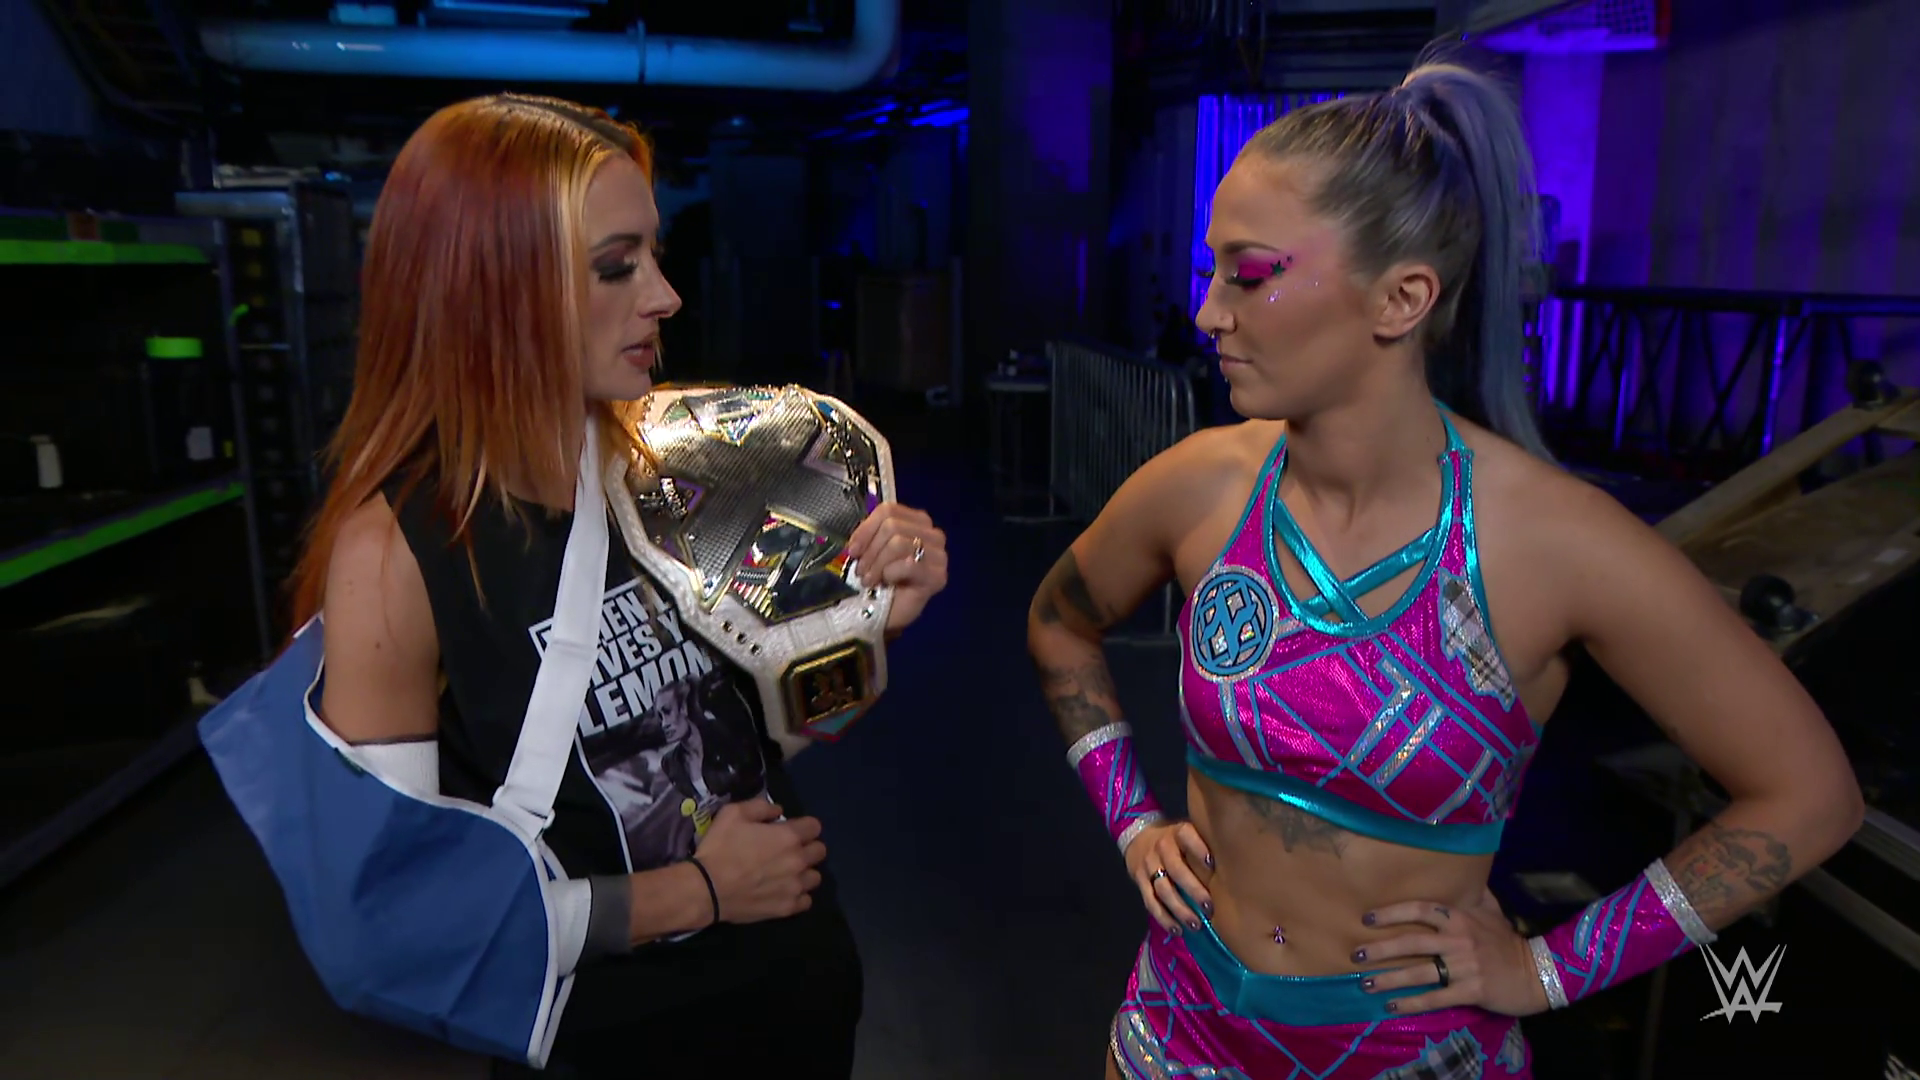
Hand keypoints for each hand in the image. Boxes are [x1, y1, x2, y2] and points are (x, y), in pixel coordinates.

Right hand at [692, 798, 826, 924]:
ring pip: (815, 877)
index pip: (815, 827)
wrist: (707, 889)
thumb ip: (761, 807)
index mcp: (789, 836)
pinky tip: (784, 891)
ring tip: (787, 873)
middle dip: (807, 847)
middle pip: (820, 851)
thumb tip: (779, 811)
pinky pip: (806, 901)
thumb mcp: (733, 813)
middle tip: (788, 851)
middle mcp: (798, 861)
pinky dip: (798, 895)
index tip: (790, 829)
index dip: (803, 826)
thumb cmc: (720, 848)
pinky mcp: (788, 908)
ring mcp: (795, 887)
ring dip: (804, 872)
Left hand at [846, 502, 947, 632]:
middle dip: (871, 550)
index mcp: (917, 521)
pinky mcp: (937, 576)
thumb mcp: (871, 550)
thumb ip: (870, 535)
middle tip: (861, 571)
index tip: (853, 550)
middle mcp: (932, 534)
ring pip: (899, 543)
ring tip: (870, 580)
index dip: (866, 529)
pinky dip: (891, 573)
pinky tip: (887, 583)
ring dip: (877, 564)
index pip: (889, 510)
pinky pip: (909, 563)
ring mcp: (939, 555)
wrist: (885, 615)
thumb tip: (857, 542)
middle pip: (892, 526)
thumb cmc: (879, 581)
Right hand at [1123, 821, 1215, 933]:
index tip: (1212, 864)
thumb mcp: (1190, 832)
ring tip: (1195, 924)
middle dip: (1193, 890)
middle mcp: (1162, 847)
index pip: (1187, 836)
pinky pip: (1150, 901)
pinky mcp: (1139, 880)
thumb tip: (1240, 861)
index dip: (1198, 849)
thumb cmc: (1177, 841)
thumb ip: (1207, 842)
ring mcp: (1149, 864)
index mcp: (1178, 833)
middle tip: (1209, 908)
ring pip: (1163, 889)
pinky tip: (1177, 929)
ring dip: (1179, 909)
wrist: (1140, 838)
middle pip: (1176, 870)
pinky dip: (1163, 917)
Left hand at [1357, 887, 1549, 1016]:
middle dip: (1380, 949)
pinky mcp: (1470, 990)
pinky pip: (1435, 998)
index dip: (1392, 913)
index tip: (1367, 919)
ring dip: (1389, 979)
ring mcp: (1464, 967)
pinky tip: (1392, 1006)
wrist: (1536, 972)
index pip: (1419, 910)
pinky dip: (1412, 1003)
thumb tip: (1459, 870)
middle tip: (1356, 955)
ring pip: (1418, 973)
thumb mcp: (1492, 910)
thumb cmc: (1507, 941)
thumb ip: (1471, 894)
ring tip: (1365, 984)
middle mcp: (1458, 940)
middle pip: (1411, 942)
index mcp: (1460, 918)